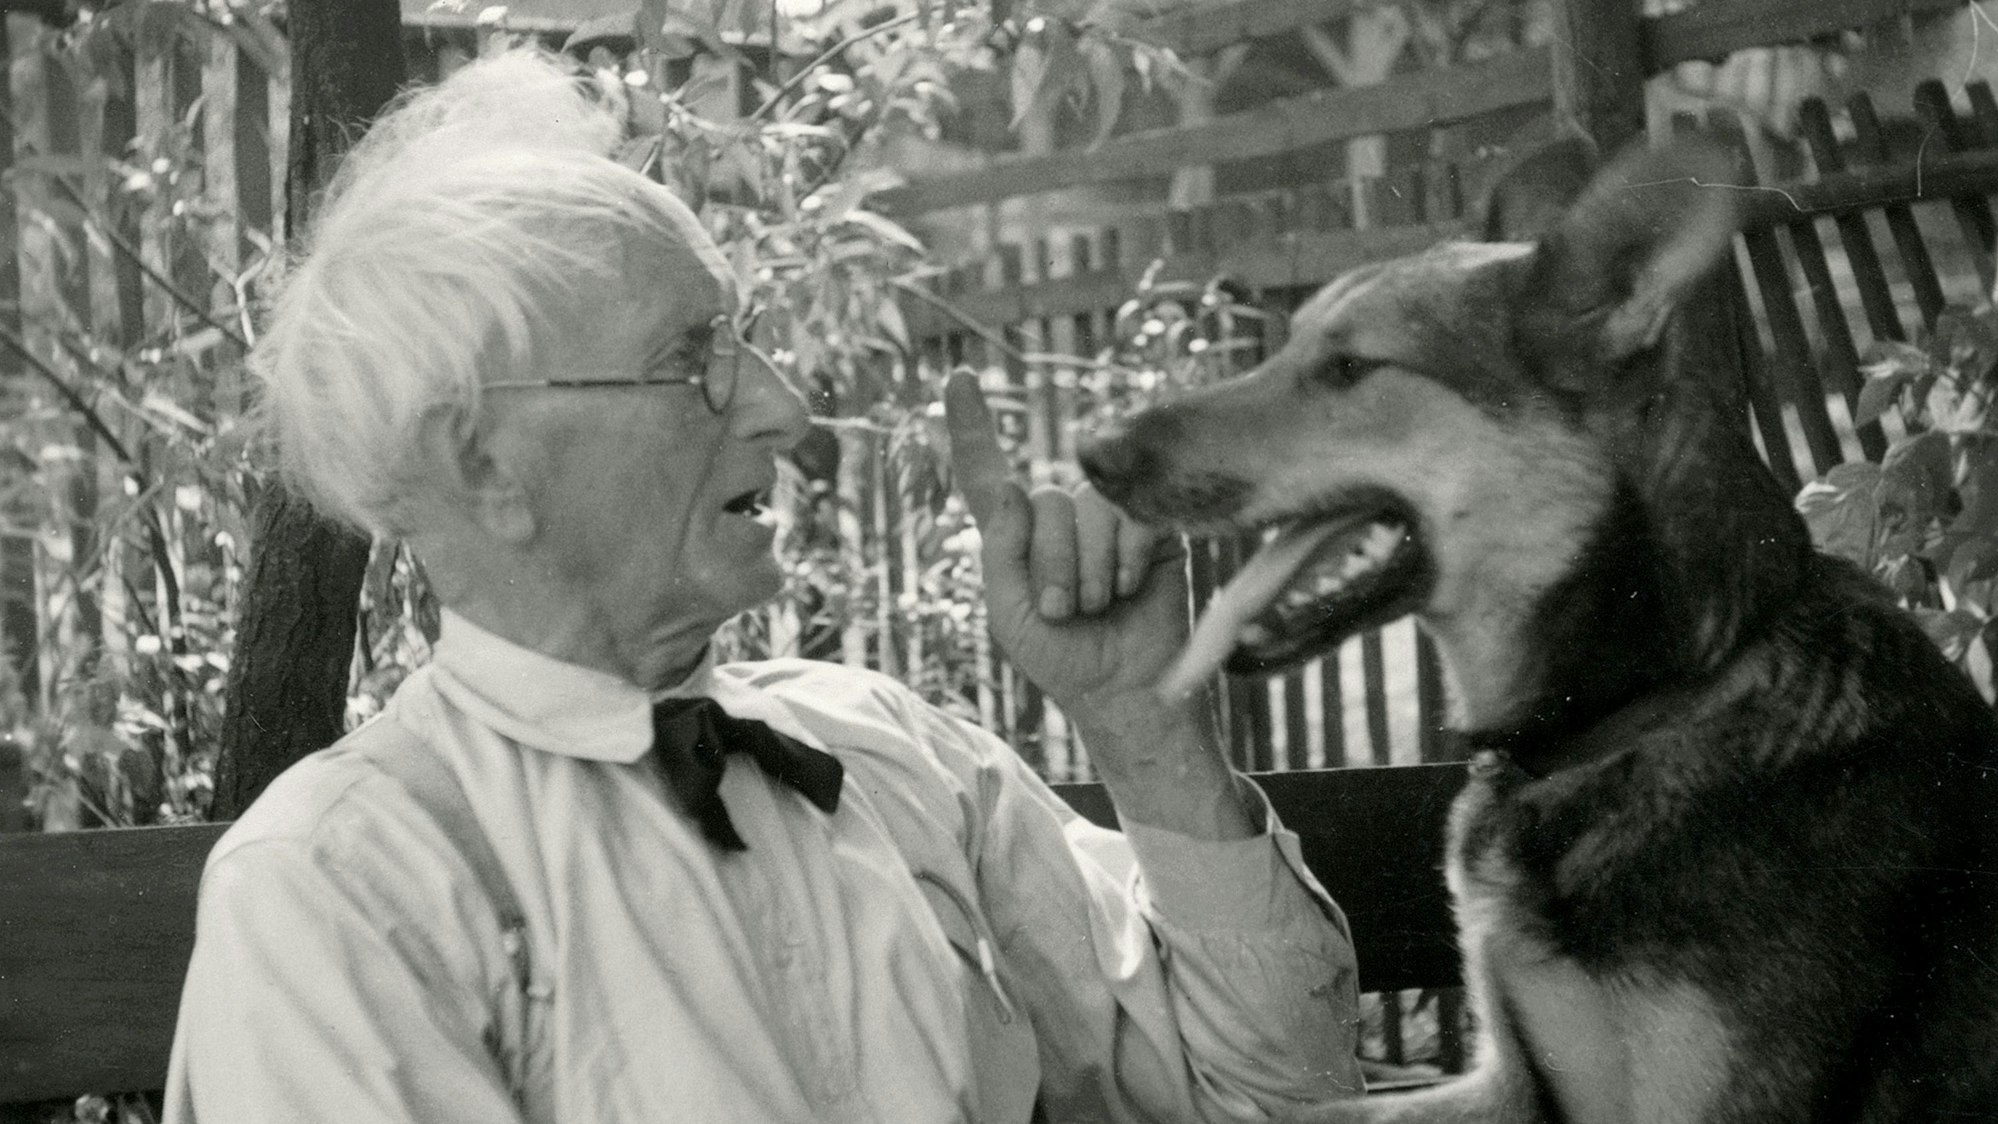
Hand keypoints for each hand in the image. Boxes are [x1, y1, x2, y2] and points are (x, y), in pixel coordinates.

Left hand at [945, 371, 1253, 837]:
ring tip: (1097, 607)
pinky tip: (1128, 588)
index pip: (986, 471)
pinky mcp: (1151, 525)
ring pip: (1085, 507)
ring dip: (1088, 569)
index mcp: (1016, 535)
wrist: (1124, 690)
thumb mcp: (1009, 613)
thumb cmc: (1062, 659)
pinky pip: (1131, 514)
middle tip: (1064, 612)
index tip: (959, 375)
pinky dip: (1123, 557)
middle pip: (1042, 500)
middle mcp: (1060, 516)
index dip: (972, 425)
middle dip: (1051, 565)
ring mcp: (1107, 518)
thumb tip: (1014, 486)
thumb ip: (1001, 550)